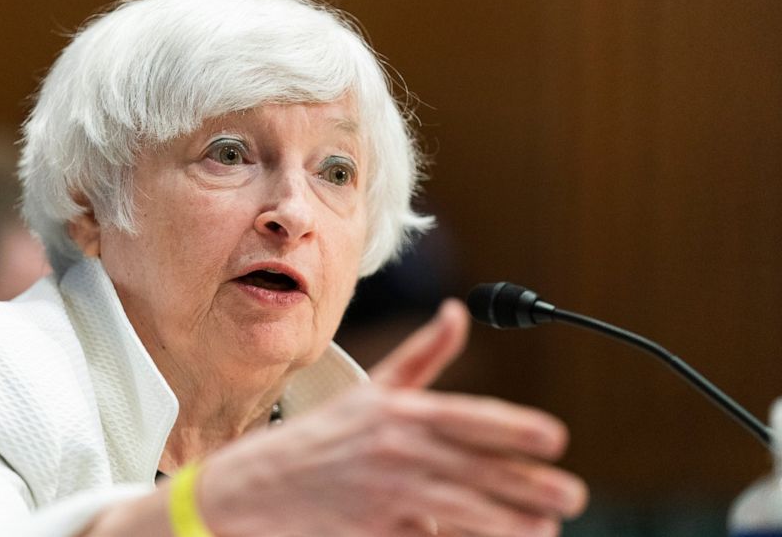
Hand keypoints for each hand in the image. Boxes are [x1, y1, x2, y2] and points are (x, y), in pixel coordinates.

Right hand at [199, 300, 587, 536]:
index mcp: (398, 410)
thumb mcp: (373, 389)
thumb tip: (458, 311)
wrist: (257, 486)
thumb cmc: (323, 437)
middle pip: (475, 467)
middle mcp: (394, 448)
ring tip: (543, 529)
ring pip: (461, 508)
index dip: (515, 429)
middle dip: (529, 484)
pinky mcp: (373, 530)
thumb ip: (423, 354)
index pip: (467, 417)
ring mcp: (384, 492)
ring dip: (508, 521)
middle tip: (570, 496)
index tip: (555, 439)